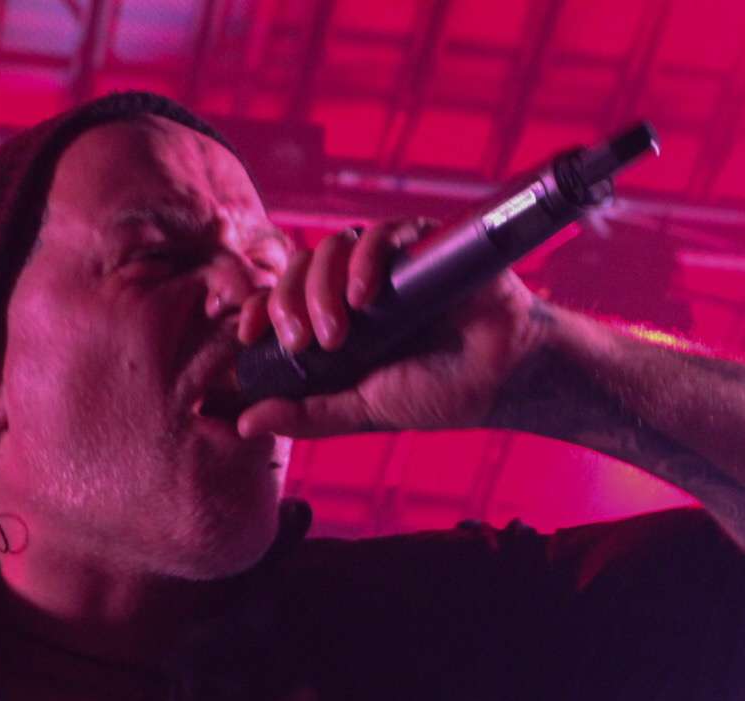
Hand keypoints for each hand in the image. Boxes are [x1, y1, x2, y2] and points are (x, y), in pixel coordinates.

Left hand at [233, 217, 553, 439]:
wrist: (500, 377)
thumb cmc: (436, 392)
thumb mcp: (361, 410)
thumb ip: (306, 415)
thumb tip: (244, 424)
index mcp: (332, 320)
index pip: (278, 299)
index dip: (255, 309)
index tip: (246, 337)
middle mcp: (353, 286)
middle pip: (298, 270)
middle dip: (289, 305)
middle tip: (302, 345)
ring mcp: (385, 262)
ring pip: (330, 248)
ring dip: (320, 288)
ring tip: (337, 332)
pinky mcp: (419, 243)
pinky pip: (379, 233)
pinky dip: (363, 261)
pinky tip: (364, 296)